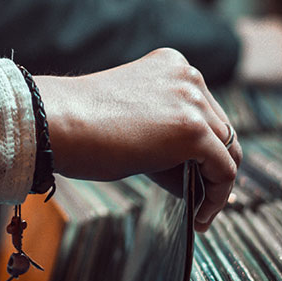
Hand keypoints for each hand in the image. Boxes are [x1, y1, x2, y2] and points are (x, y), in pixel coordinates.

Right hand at [35, 48, 241, 231]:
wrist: (53, 122)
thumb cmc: (77, 125)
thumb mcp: (132, 118)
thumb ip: (164, 132)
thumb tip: (192, 172)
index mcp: (171, 64)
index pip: (203, 110)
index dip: (201, 147)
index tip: (194, 174)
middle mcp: (188, 76)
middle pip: (221, 129)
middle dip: (210, 165)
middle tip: (197, 197)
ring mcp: (193, 101)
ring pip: (227, 151)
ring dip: (215, 184)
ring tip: (198, 210)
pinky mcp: (193, 130)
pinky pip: (224, 171)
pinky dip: (216, 198)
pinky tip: (200, 216)